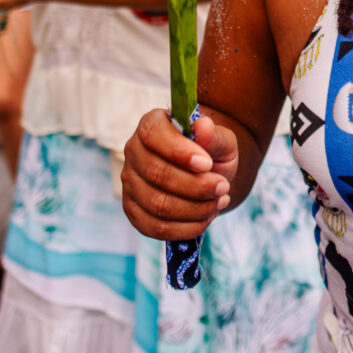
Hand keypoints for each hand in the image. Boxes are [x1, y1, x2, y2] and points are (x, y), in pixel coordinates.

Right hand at [121, 109, 237, 240]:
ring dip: (195, 208)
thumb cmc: (211, 152)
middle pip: (157, 173)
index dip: (180, 152)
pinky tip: (207, 217)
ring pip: (157, 204)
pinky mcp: (133, 210)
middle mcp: (133, 151)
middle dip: (196, 185)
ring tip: (219, 201)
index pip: (154, 135)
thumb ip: (214, 136)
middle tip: (223, 187)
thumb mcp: (221, 141)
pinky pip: (155, 227)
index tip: (207, 164)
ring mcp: (130, 182)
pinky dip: (185, 227)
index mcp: (151, 125)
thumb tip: (204, 125)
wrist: (208, 174)